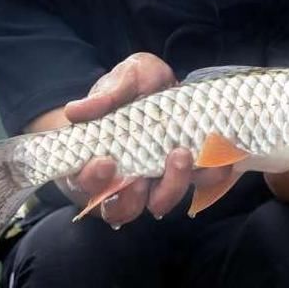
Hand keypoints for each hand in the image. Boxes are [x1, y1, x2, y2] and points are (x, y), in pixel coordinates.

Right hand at [63, 53, 228, 226]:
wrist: (166, 88)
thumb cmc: (134, 87)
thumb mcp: (124, 79)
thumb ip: (106, 95)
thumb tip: (75, 111)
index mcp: (97, 162)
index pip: (84, 185)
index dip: (92, 181)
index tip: (105, 161)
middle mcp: (124, 181)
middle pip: (123, 208)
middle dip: (133, 196)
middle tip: (144, 169)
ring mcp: (157, 182)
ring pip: (159, 203)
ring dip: (172, 186)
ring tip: (181, 153)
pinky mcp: (189, 176)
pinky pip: (200, 185)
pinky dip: (209, 173)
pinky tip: (213, 151)